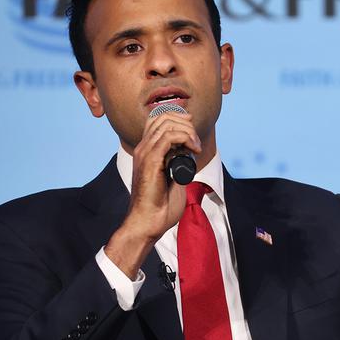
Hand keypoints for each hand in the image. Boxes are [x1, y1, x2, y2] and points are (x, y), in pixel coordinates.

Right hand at [106, 111, 201, 277]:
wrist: (148, 222)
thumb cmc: (160, 207)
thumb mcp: (172, 179)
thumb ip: (178, 166)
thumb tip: (190, 157)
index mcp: (145, 151)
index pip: (157, 120)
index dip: (177, 118)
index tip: (193, 131)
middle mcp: (143, 149)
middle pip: (162, 117)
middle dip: (185, 123)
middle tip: (196, 141)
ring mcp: (145, 154)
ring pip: (167, 124)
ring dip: (188, 131)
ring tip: (196, 147)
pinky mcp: (150, 161)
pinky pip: (168, 137)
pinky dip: (185, 138)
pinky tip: (193, 150)